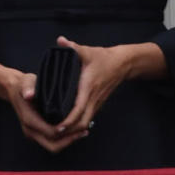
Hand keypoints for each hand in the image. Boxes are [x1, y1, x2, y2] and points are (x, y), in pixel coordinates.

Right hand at [0, 61, 87, 152]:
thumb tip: (29, 94)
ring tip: (83, 132)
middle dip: (69, 141)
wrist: (15, 90)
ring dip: (68, 141)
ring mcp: (34, 134)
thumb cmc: (23, 85)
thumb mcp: (26, 82)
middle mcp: (31, 131)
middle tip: (84, 132)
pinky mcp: (38, 133)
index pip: (50, 133)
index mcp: (29, 120)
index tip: (79, 125)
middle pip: (52, 145)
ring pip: (53, 146)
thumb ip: (28, 88)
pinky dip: (64, 139)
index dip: (65, 132)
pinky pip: (52, 141)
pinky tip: (75, 130)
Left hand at [52, 36, 166, 133]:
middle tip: (52, 133)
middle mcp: (93, 99)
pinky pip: (88, 119)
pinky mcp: (98, 104)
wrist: (123, 63)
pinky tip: (68, 125)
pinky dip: (78, 125)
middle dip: (68, 132)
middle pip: (82, 123)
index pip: (78, 109)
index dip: (68, 121)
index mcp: (88, 87)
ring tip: (58, 132)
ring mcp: (97, 103)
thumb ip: (73, 47)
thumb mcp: (88, 51)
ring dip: (73, 130)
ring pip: (85, 123)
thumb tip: (60, 41)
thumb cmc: (104, 58)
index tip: (57, 128)